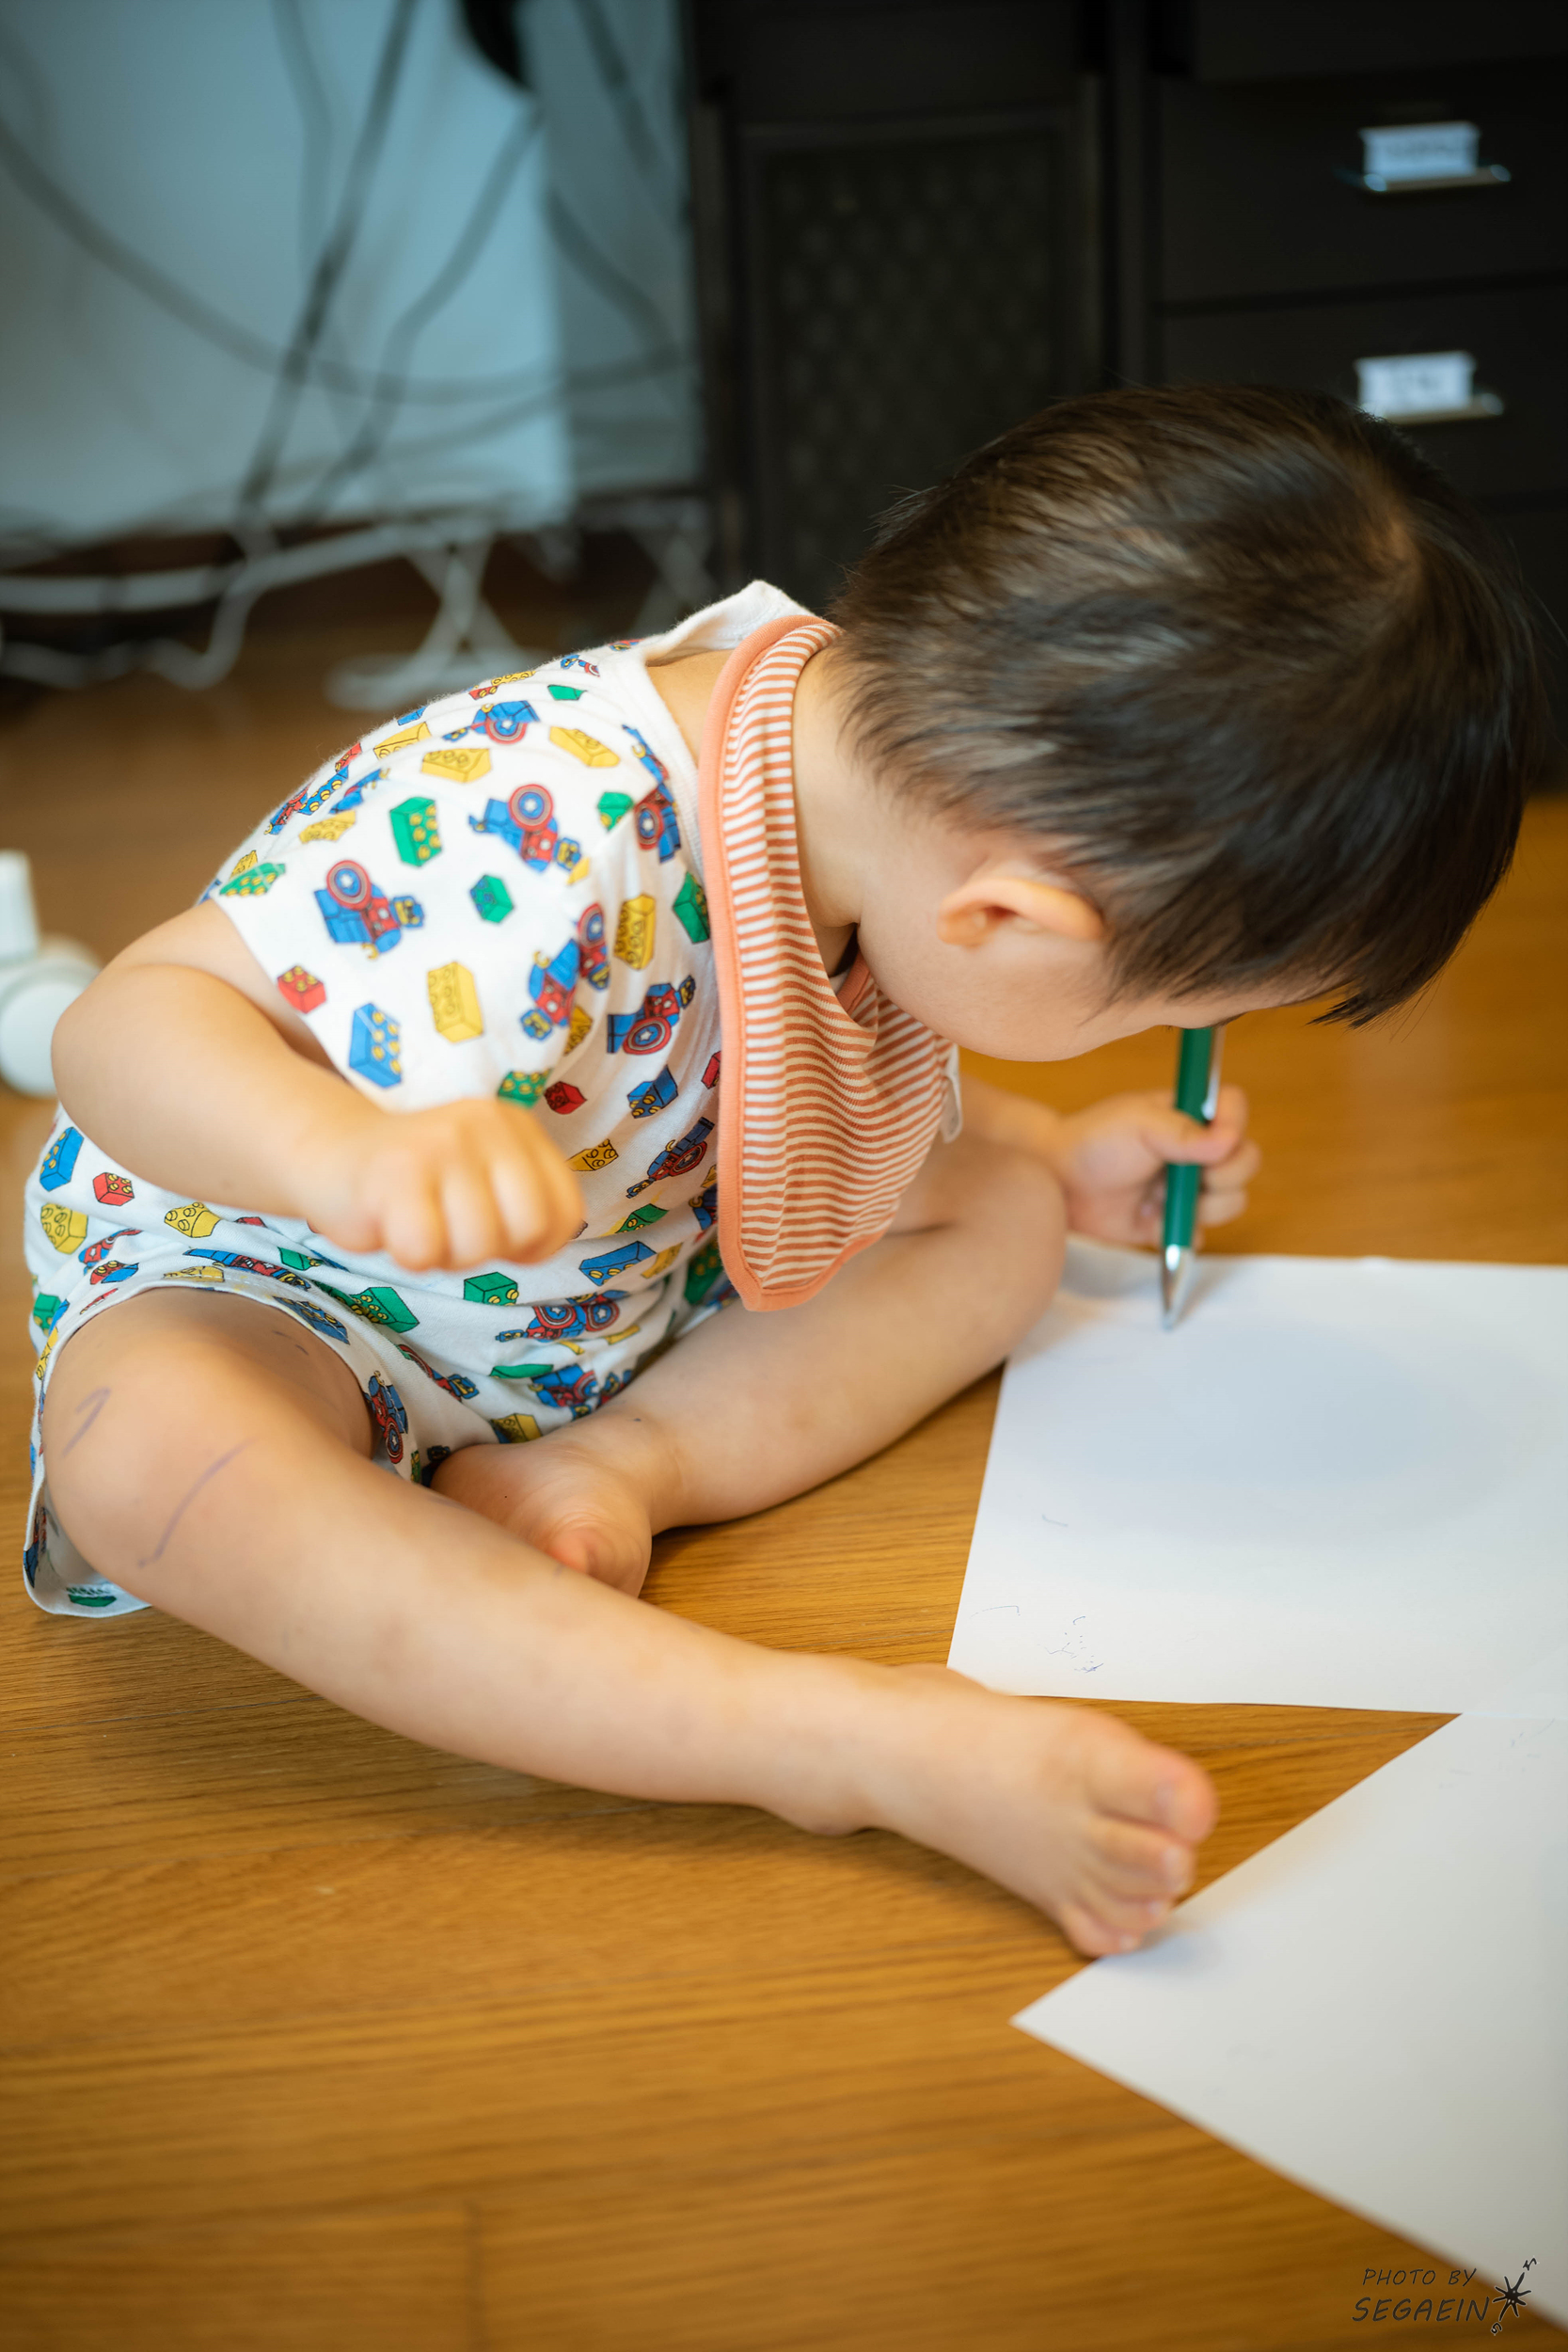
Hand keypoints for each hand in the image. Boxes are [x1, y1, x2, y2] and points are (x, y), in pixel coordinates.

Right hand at [304, 1096, 584, 1271]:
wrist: (329, 1151)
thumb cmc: (418, 1183)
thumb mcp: (486, 1180)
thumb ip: (524, 1205)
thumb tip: (541, 1244)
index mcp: (516, 1126)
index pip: (565, 1211)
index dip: (534, 1244)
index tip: (496, 1233)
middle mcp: (486, 1125)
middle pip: (527, 1228)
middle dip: (490, 1249)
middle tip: (450, 1228)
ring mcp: (441, 1145)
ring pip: (477, 1245)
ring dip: (443, 1254)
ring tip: (419, 1220)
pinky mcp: (396, 1172)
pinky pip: (424, 1251)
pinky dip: (408, 1255)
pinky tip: (391, 1224)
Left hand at [1040, 1085, 1258, 1248]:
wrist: (1057, 1184)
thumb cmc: (1093, 1142)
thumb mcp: (1135, 1122)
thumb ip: (1182, 1131)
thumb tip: (1227, 1141)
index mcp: (1189, 1115)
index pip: (1234, 1110)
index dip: (1235, 1125)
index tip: (1219, 1140)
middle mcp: (1196, 1151)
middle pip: (1246, 1162)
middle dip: (1226, 1176)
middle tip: (1192, 1178)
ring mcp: (1187, 1188)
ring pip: (1231, 1203)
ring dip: (1205, 1207)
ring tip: (1162, 1200)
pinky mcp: (1173, 1221)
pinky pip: (1200, 1235)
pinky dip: (1181, 1234)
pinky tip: (1150, 1223)